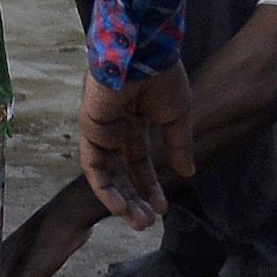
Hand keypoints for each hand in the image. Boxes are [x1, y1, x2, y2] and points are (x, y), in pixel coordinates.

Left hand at [80, 66, 197, 228]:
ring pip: (106, 173)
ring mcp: (101, 127)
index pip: (139, 160)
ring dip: (120, 200)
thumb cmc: (162, 76)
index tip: (162, 209)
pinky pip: (93, 164)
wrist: (145, 52)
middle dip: (134, 199)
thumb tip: (186, 173)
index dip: (150, 185)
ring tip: (137, 222)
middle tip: (147, 224)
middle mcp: (115, 125)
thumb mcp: (177, 116)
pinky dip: (104, 187)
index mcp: (135, 119)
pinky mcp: (90, 127)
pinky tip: (120, 206)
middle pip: (121, 171)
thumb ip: (178, 145)